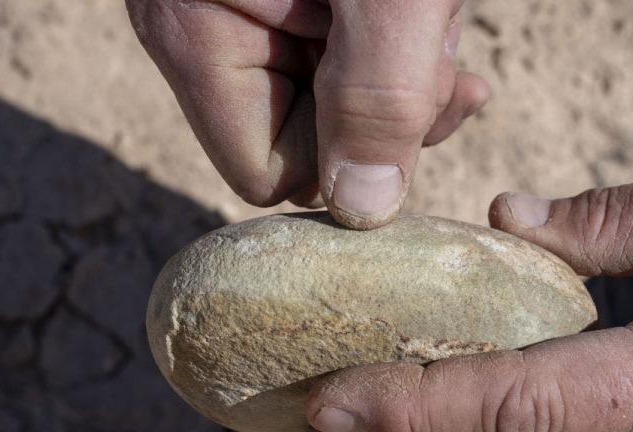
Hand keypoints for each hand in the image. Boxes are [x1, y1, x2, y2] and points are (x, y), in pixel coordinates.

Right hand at [126, 0, 488, 228]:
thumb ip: (380, 97)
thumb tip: (362, 211)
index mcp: (194, 30)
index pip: (269, 172)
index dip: (350, 160)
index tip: (421, 105)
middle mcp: (199, 27)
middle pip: (304, 138)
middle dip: (386, 108)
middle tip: (438, 46)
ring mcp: (238, 9)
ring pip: (330, 100)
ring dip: (401, 73)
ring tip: (432, 11)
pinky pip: (337, 57)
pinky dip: (393, 42)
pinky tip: (423, 9)